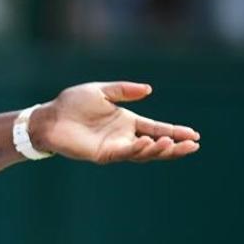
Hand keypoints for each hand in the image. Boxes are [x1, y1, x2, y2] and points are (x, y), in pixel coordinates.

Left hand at [30, 82, 199, 163]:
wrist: (49, 116)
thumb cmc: (71, 103)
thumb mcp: (101, 91)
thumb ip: (124, 90)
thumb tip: (149, 89)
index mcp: (126, 121)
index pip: (157, 128)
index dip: (175, 132)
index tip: (194, 135)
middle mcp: (123, 136)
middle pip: (155, 145)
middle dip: (175, 146)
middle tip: (193, 146)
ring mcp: (114, 146)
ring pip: (143, 153)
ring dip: (159, 149)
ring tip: (172, 143)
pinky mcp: (102, 154)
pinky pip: (124, 153)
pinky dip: (137, 149)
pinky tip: (148, 143)